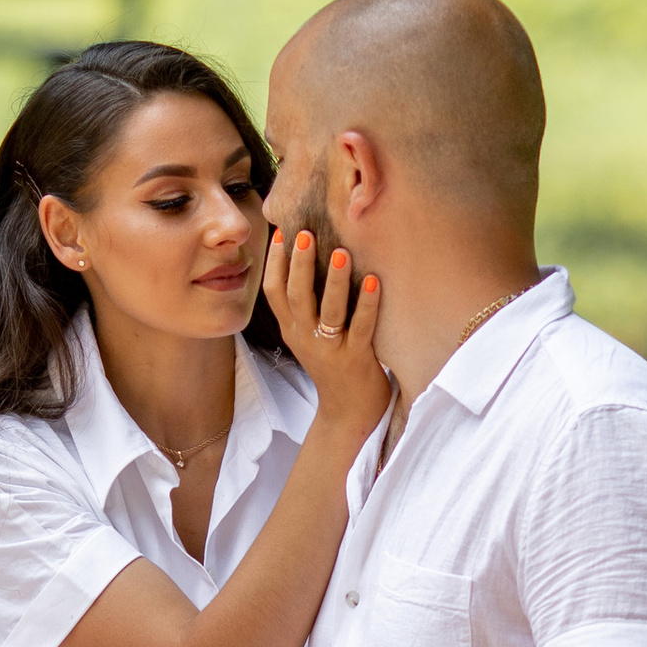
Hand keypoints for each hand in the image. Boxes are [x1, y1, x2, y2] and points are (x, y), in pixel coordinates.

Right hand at [262, 228, 388, 442]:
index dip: (275, 262)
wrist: (348, 414)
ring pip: (328, 311)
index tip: (282, 232)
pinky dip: (367, 303)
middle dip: (299, 263)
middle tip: (305, 233)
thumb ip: (308, 306)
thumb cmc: (334, 366)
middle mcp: (306, 338)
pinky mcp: (356, 359)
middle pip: (296, 297)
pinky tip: (373, 281)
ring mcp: (330, 350)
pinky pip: (361, 327)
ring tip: (341, 252)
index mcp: (292, 330)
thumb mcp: (311, 337)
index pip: (273, 292)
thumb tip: (313, 260)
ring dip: (334, 280)